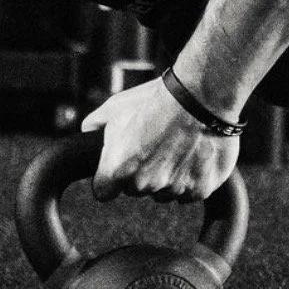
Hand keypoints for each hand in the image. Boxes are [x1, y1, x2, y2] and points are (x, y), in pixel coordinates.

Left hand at [81, 77, 240, 202]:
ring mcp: (173, 190)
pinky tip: (194, 154)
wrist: (201, 96)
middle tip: (153, 145)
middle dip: (140, 173)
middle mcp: (143, 185)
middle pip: (135, 190)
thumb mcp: (115, 107)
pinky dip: (192, 178)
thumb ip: (94, 126)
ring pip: (164, 192)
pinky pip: (189, 192)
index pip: (103, 192)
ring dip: (167, 176)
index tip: (120, 165)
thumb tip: (87, 134)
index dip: (109, 177)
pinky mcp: (200, 190)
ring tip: (176, 146)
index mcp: (117, 169)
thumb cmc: (157, 99)